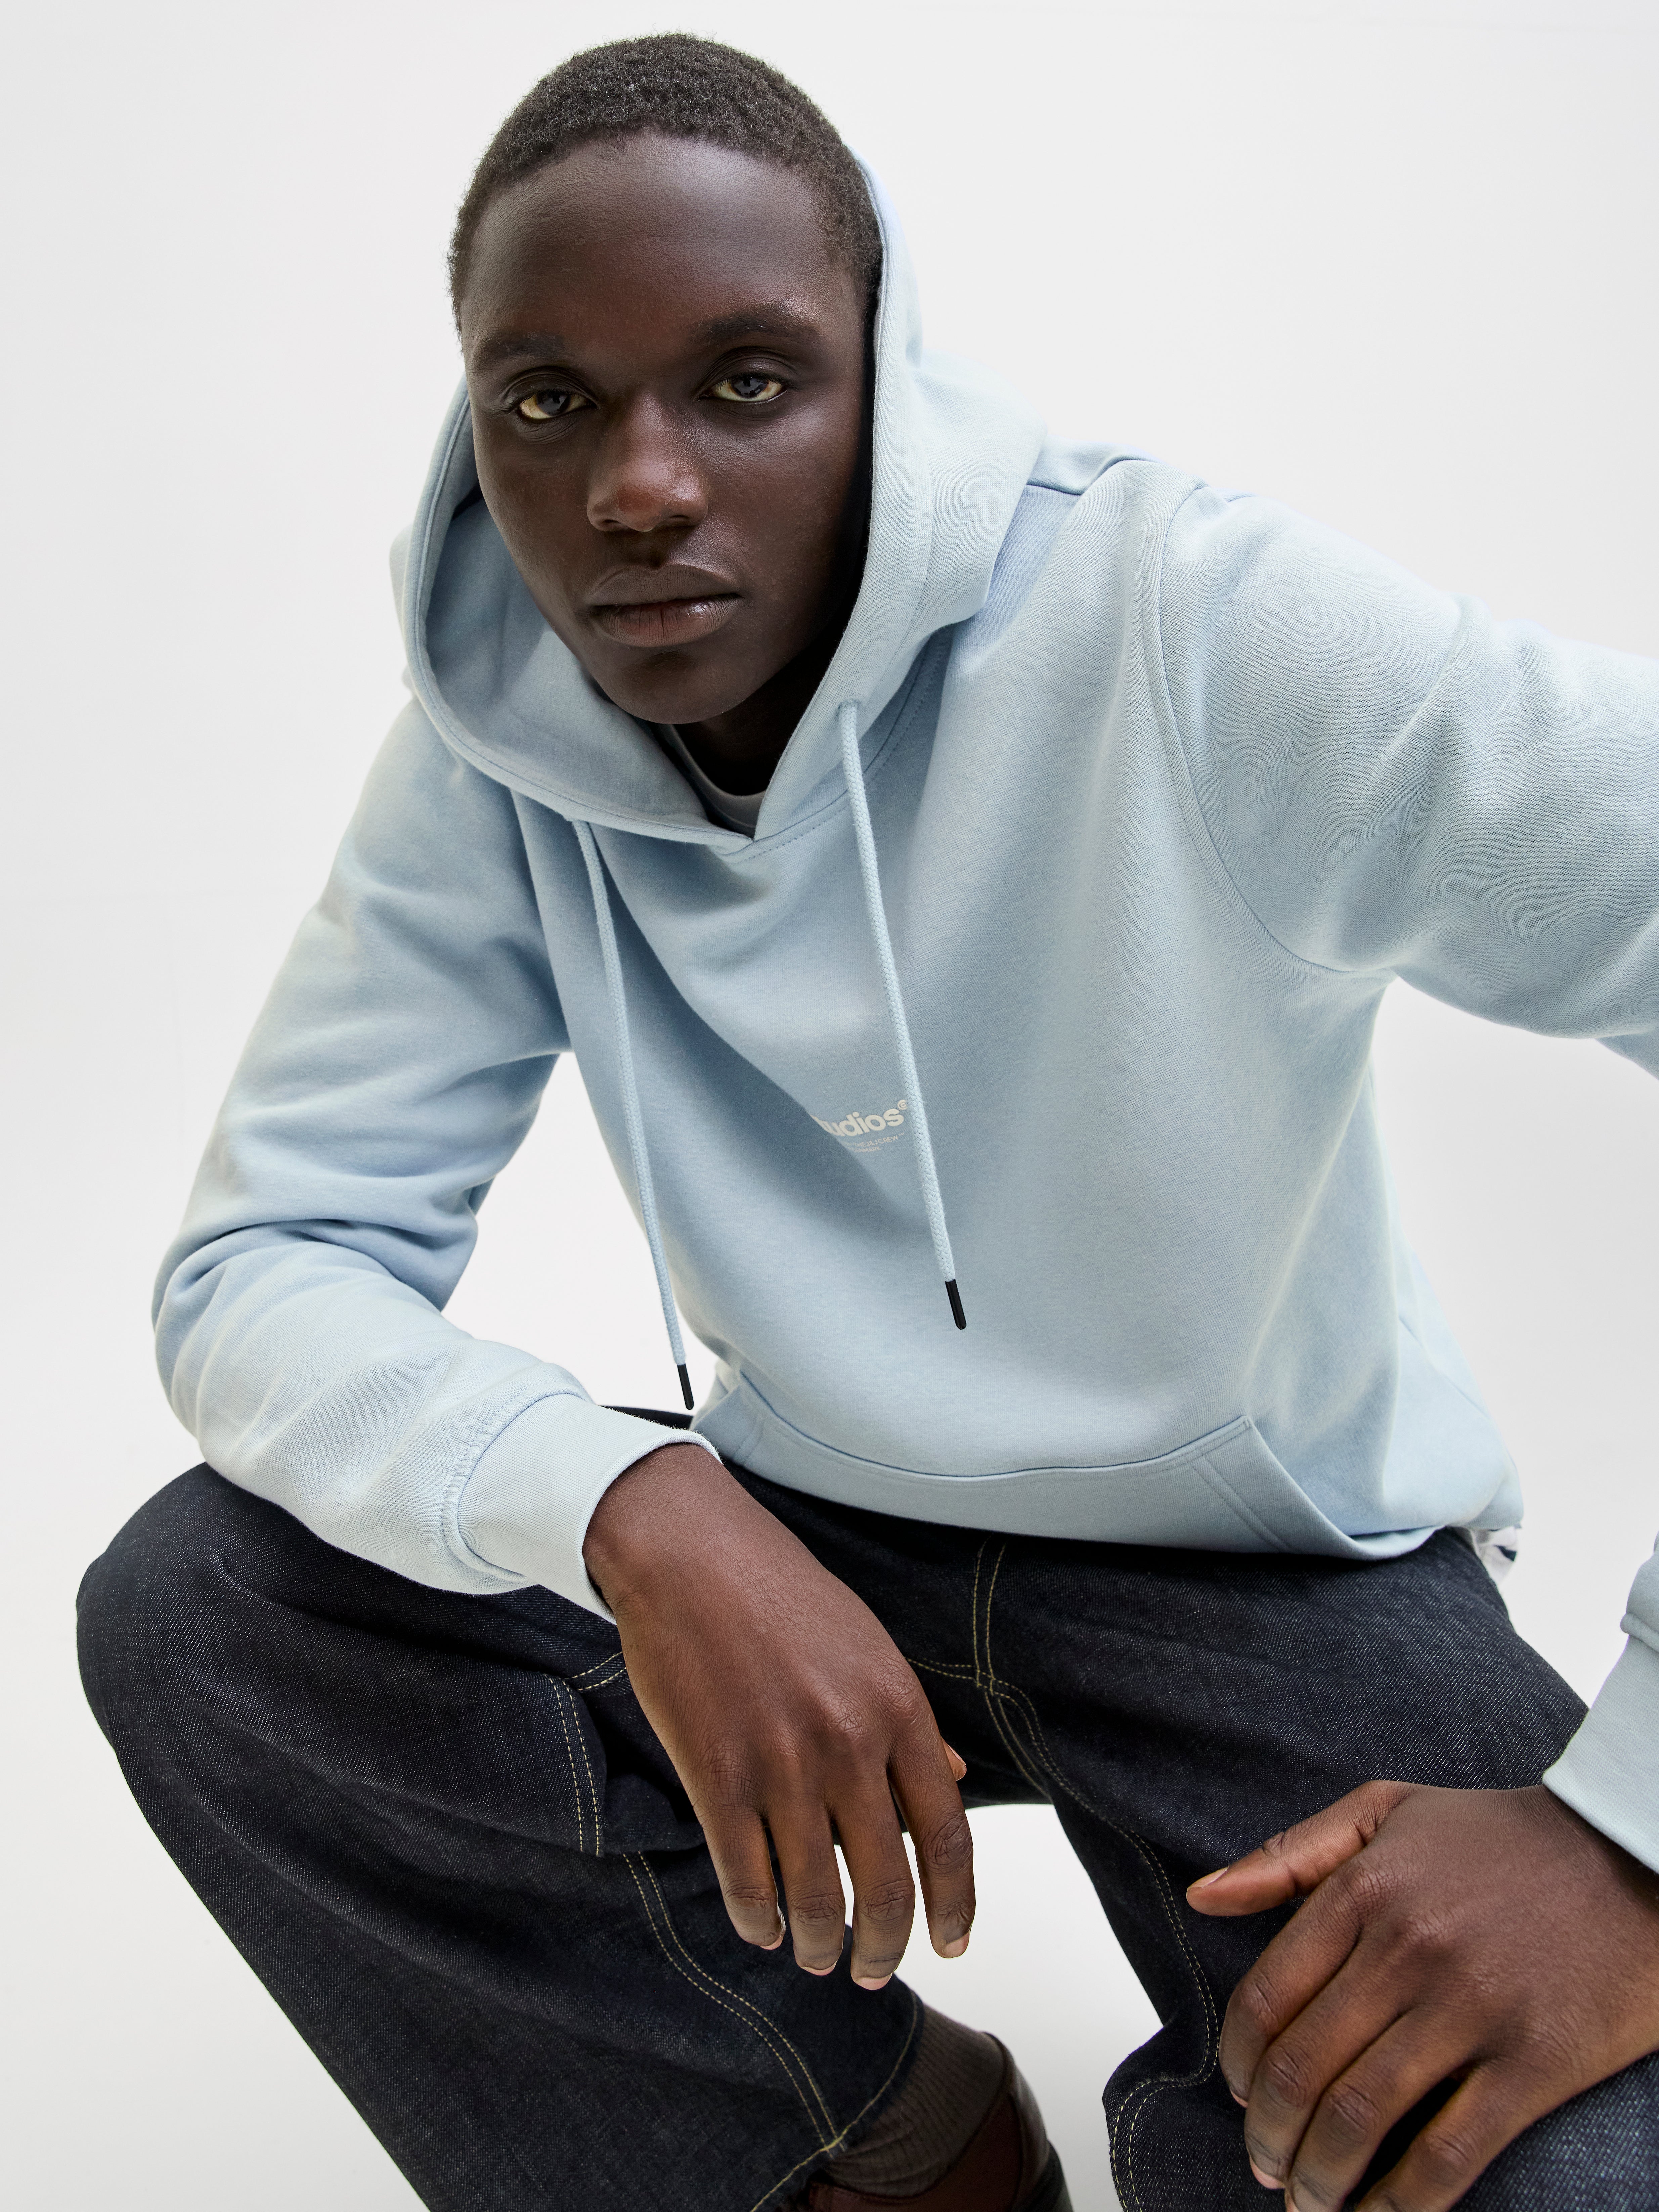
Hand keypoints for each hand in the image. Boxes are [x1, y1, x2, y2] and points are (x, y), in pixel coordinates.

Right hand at [584, 1444, 972, 1985]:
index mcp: (899, 1709)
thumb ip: (913, 1724)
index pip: (948, 1836)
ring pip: (815, 1898)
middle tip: (874, 1970)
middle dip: (883, 1946)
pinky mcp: (716, 1778)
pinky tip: (765, 1931)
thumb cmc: (782, 1594)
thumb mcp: (870, 1648)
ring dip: (820, 1945)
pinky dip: (760, 1922)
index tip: (953, 1943)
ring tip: (819, 1957)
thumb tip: (953, 1782)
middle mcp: (848, 1744)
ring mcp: (781, 1766)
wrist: (691, 1555)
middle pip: (885, 1885)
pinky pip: (747, 1882)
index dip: (956, 1904)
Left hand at [1186, 1781, 1658, 2207]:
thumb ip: (1289, 1855)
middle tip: (1266, 2165)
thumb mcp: (1385, 1812)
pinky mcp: (1534, 2063)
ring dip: (1321, 2176)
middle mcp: (1406, 1950)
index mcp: (1365, 1891)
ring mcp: (1471, 2010)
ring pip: (1362, 2118)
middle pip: (1303, 2068)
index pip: (1266, 1998)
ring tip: (1310, 2200)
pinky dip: (1401, 2203)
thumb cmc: (1501, 1834)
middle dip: (1269, 2134)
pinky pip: (1448, 2154)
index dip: (1237, 2061)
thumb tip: (1202, 1896)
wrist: (1628, 1850)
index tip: (1236, 2094)